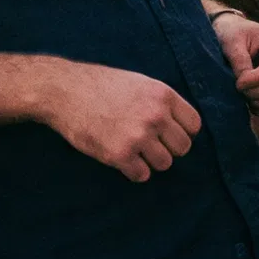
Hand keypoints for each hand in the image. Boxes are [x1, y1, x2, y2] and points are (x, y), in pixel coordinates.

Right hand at [44, 62, 202, 182]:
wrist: (64, 91)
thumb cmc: (101, 85)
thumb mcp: (139, 83)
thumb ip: (161, 102)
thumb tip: (180, 125)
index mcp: (162, 94)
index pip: (194, 125)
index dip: (182, 131)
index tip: (168, 133)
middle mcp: (155, 115)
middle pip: (183, 148)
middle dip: (168, 148)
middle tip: (149, 144)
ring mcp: (138, 136)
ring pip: (165, 164)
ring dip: (150, 161)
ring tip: (134, 150)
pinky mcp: (119, 155)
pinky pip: (142, 175)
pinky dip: (133, 171)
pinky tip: (121, 158)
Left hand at [212, 13, 258, 118]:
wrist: (232, 36)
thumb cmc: (231, 33)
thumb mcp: (231, 40)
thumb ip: (239, 60)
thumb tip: (244, 83)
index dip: (255, 80)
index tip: (237, 83)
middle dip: (255, 92)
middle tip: (236, 87)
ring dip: (257, 103)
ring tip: (241, 92)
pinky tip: (248, 101)